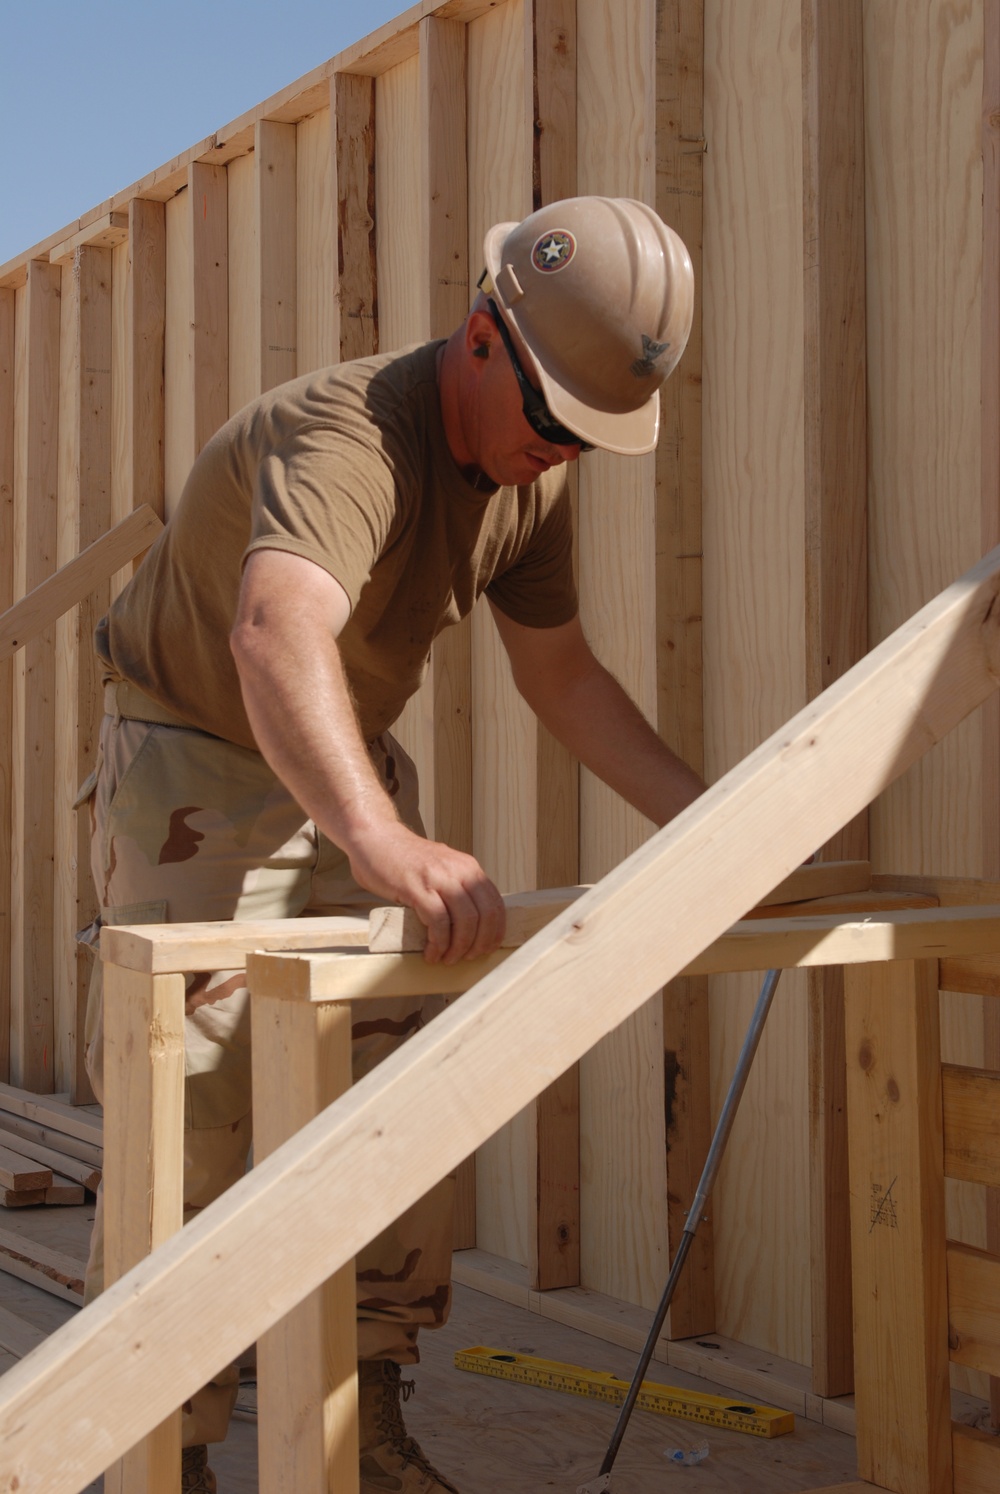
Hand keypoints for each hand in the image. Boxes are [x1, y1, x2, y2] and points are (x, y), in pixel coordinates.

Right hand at [348, 822, 506, 964]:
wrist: (375, 839)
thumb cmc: (404, 860)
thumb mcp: (441, 869)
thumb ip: (456, 889)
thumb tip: (468, 925)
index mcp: (468, 867)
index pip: (495, 903)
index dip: (495, 931)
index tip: (488, 948)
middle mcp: (459, 870)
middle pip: (485, 914)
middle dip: (480, 943)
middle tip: (468, 957)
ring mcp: (438, 878)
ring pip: (465, 920)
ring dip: (459, 947)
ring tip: (447, 958)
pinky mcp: (417, 887)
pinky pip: (438, 922)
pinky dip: (438, 943)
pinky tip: (431, 952)